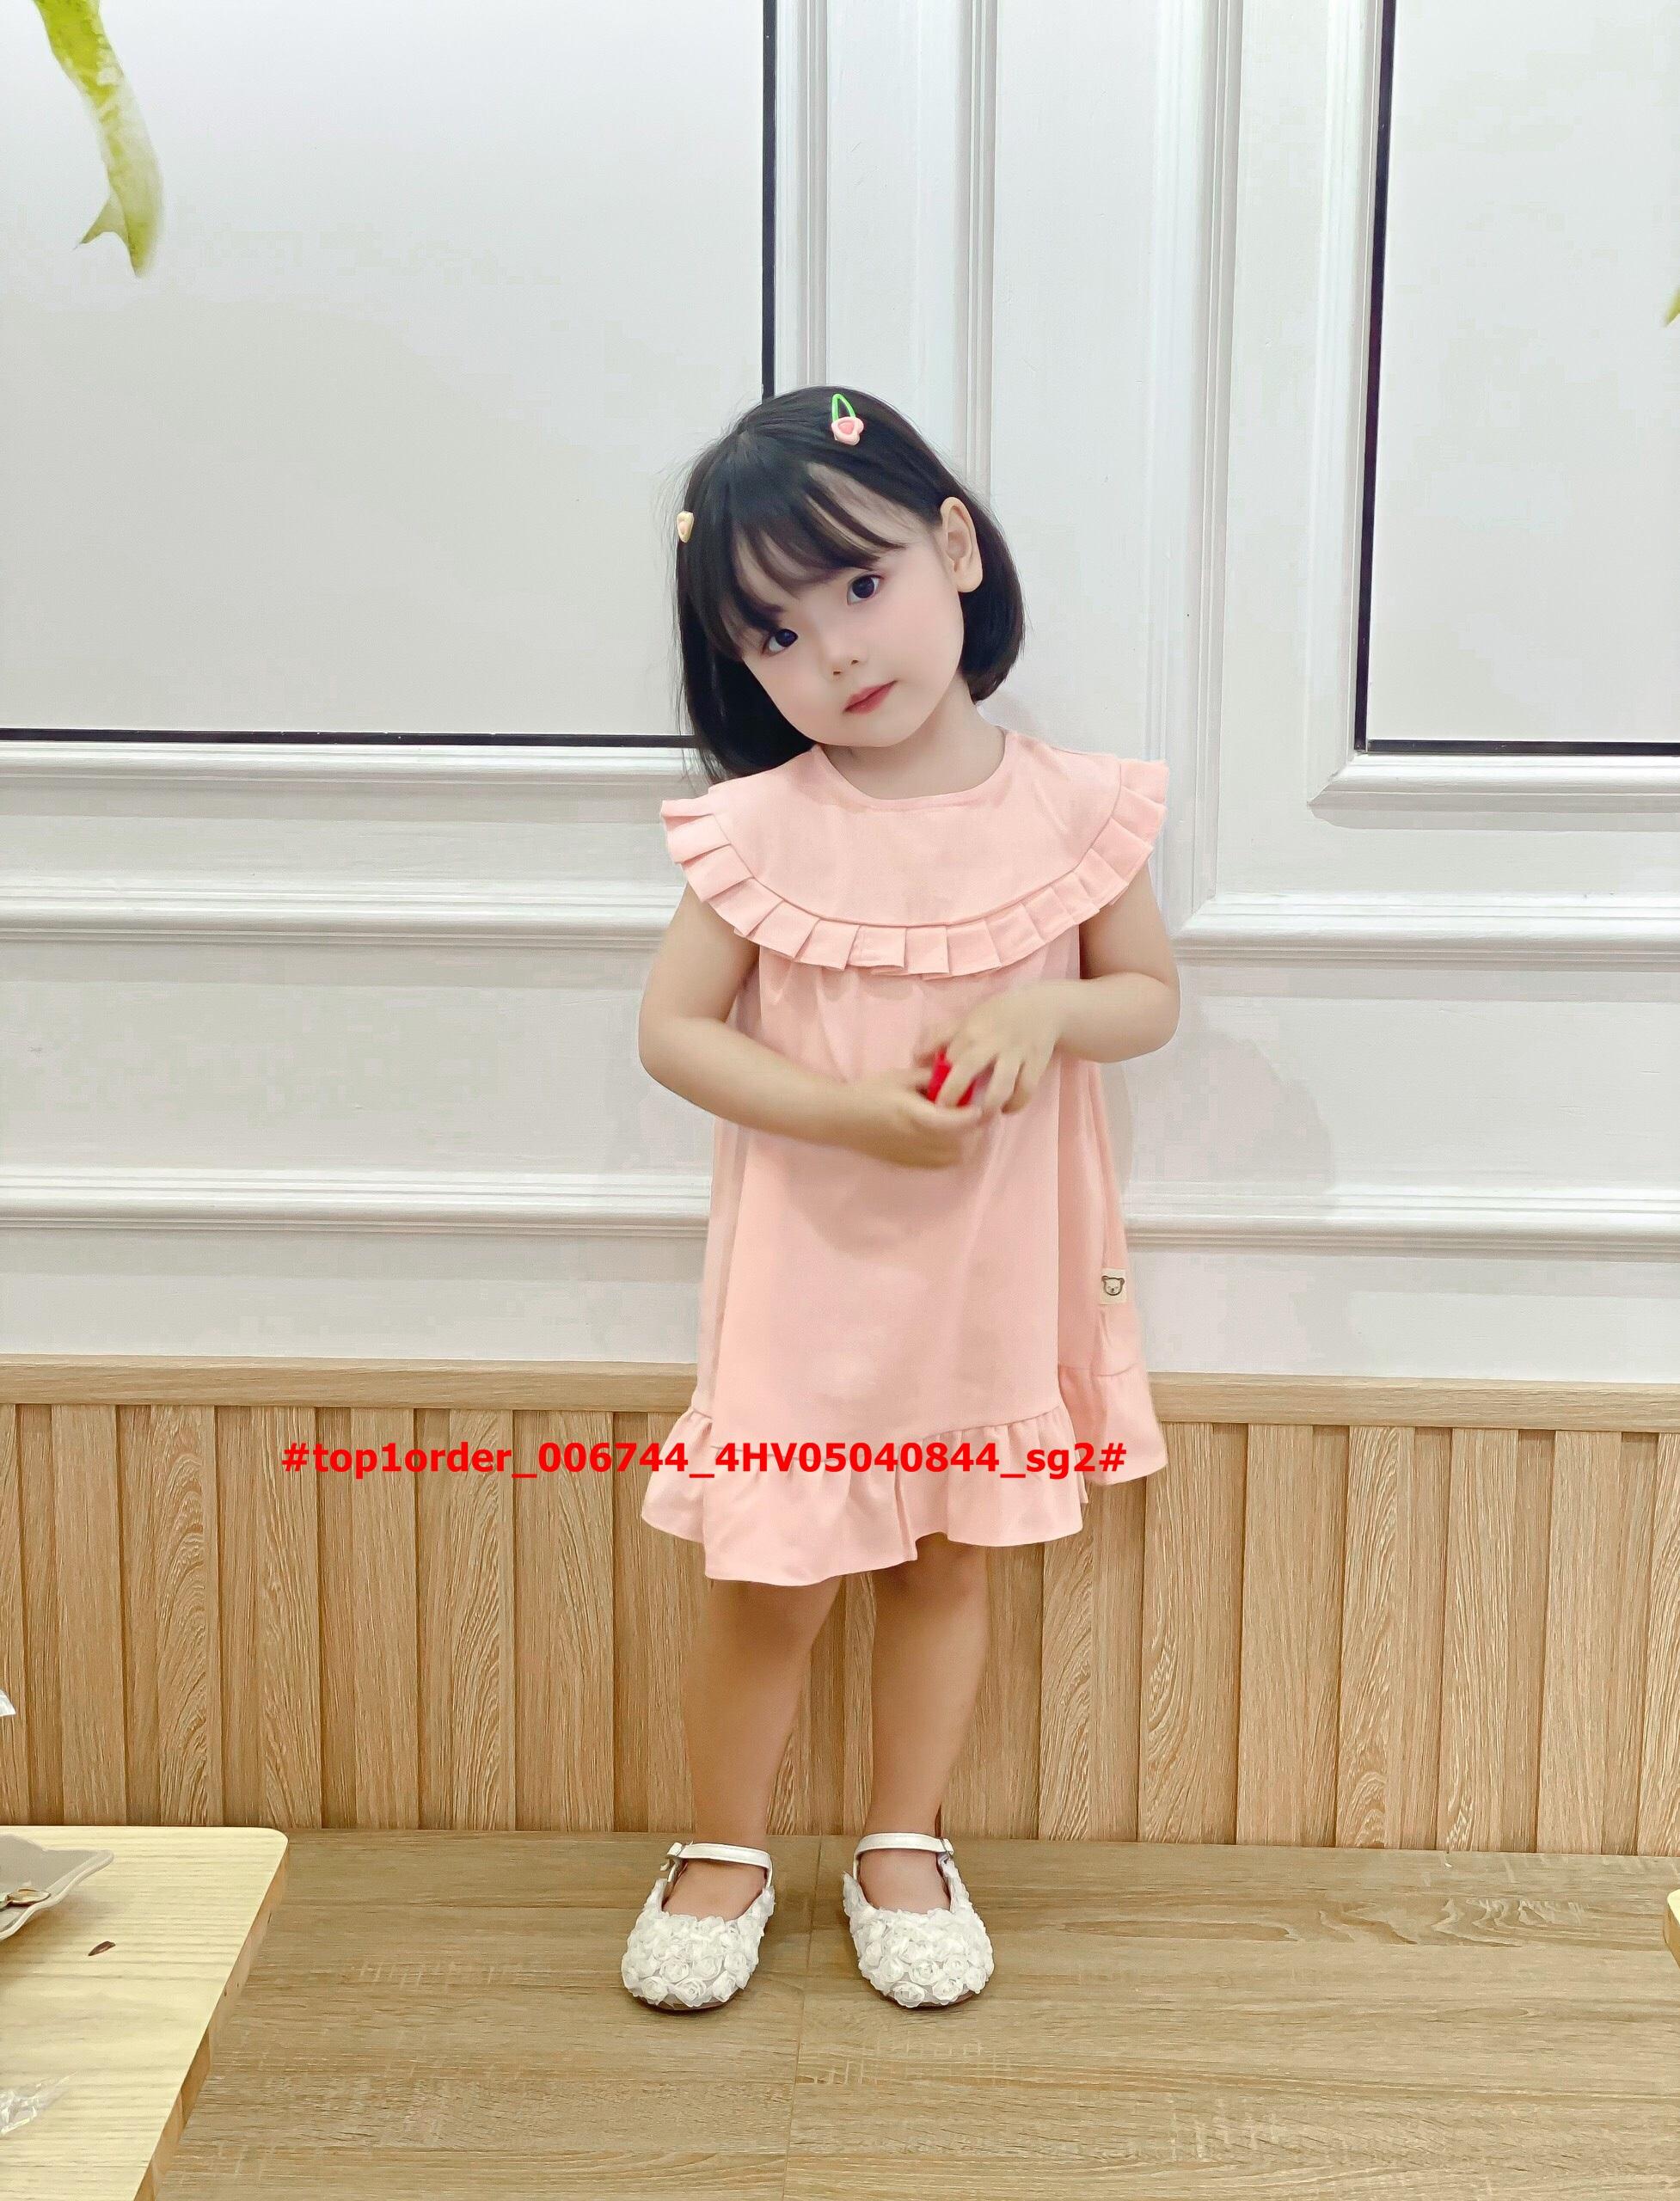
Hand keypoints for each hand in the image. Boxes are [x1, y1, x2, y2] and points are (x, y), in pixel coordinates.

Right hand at [831, 1064, 990, 1168]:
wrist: (841, 1118)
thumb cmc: (870, 1092)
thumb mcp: (901, 1077)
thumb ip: (931, 1077)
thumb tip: (958, 1076)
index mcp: (915, 1116)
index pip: (954, 1122)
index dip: (973, 1115)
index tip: (981, 1104)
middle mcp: (917, 1140)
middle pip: (961, 1143)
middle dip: (975, 1129)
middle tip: (978, 1113)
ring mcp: (914, 1156)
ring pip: (956, 1157)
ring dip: (967, 1142)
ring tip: (966, 1126)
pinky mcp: (910, 1164)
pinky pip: (943, 1163)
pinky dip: (955, 1152)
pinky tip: (952, 1138)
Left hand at [912, 983, 1065, 1119]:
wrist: (1043, 1008)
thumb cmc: (998, 1015)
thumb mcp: (969, 1018)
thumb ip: (942, 1036)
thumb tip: (916, 1057)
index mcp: (971, 1030)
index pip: (947, 1056)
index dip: (937, 1077)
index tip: (929, 1096)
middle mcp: (992, 1041)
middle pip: (968, 1068)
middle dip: (953, 1092)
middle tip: (945, 1112)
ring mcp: (1016, 1053)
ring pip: (1001, 1084)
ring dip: (989, 1105)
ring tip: (980, 1117)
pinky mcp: (1036, 1063)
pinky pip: (1026, 1089)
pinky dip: (1016, 1104)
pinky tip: (1006, 1109)